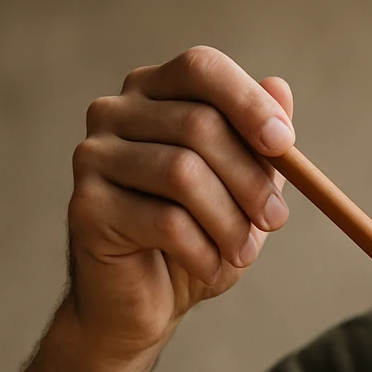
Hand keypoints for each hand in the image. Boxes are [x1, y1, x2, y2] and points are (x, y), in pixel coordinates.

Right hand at [65, 45, 295, 360]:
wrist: (144, 302)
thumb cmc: (198, 237)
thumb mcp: (243, 188)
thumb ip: (259, 142)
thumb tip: (280, 87)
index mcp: (154, 93)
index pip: (201, 68)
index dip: (248, 103)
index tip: (285, 146)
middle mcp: (115, 112)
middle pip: (199, 124)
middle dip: (251, 179)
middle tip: (276, 219)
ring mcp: (93, 156)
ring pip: (183, 173)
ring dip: (230, 221)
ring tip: (244, 252)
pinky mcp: (85, 205)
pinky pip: (164, 222)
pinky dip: (203, 251)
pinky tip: (211, 268)